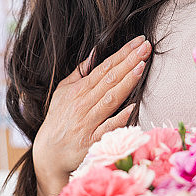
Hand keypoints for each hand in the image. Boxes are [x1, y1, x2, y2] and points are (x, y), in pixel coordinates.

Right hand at [33, 35, 151, 195]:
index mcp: (77, 90)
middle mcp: (83, 104)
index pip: (104, 67)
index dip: (122, 54)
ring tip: (142, 66)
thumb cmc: (58, 120)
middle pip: (110, 79)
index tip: (138, 42)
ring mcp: (88, 122)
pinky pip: (108, 126)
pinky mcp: (92, 140)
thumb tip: (95, 53)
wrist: (48, 153)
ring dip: (127, 82)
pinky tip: (134, 106)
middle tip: (146, 47)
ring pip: (111, 98)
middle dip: (129, 61)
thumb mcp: (62, 92)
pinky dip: (120, 116)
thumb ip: (79, 73)